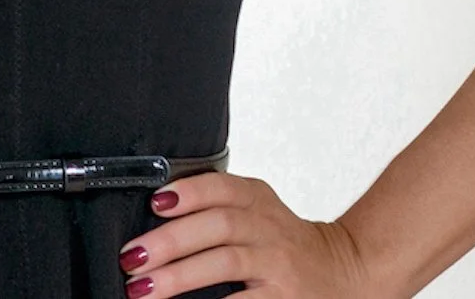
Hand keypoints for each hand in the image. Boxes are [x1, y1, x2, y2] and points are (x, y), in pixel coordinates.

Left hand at [116, 171, 369, 296]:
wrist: (343, 271)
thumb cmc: (282, 241)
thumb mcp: (257, 210)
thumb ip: (217, 205)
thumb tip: (153, 217)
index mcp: (257, 198)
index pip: (221, 187)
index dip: (188, 192)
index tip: (155, 203)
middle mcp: (269, 226)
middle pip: (217, 225)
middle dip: (170, 241)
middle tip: (132, 257)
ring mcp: (278, 264)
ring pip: (225, 262)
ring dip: (179, 277)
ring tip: (143, 289)